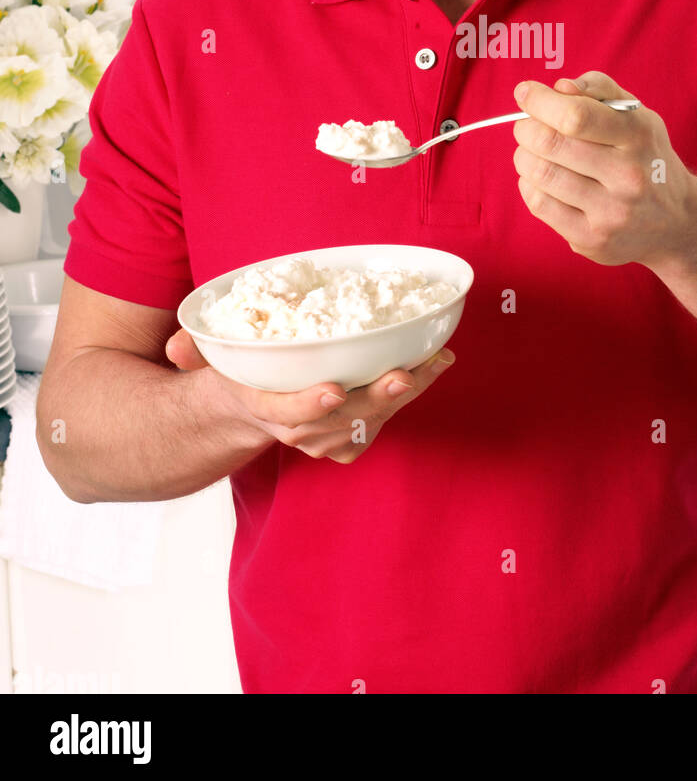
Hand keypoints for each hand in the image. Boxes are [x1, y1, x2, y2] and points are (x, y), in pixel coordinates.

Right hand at [165, 328, 454, 462]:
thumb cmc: (230, 374)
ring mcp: (324, 436)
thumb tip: (177, 345)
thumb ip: (192, 352)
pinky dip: (409, 399)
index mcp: (261, 407)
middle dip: (376, 400)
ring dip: (404, 396)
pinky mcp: (346, 436)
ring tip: (436, 362)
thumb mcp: (204, 362)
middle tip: (404, 374)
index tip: (334, 389)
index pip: (285, 414)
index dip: (310, 404)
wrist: (241, 415)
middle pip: (341, 421)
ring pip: (369, 423)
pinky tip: (433, 366)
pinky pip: (381, 424)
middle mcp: (296, 428)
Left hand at [512, 69, 689, 268]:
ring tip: (532, 151)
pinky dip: (529, 184)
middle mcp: (628, 176)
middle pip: (551, 143)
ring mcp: (611, 212)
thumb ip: (600, 90)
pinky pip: (540, 204)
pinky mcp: (592, 239)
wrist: (678, 222)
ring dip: (524, 155)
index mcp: (638, 137)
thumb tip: (559, 87)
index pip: (577, 115)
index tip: (525, 92)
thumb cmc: (645, 157)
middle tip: (527, 125)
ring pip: (541, 173)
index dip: (540, 101)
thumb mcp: (637, 116)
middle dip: (526, 127)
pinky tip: (541, 178)